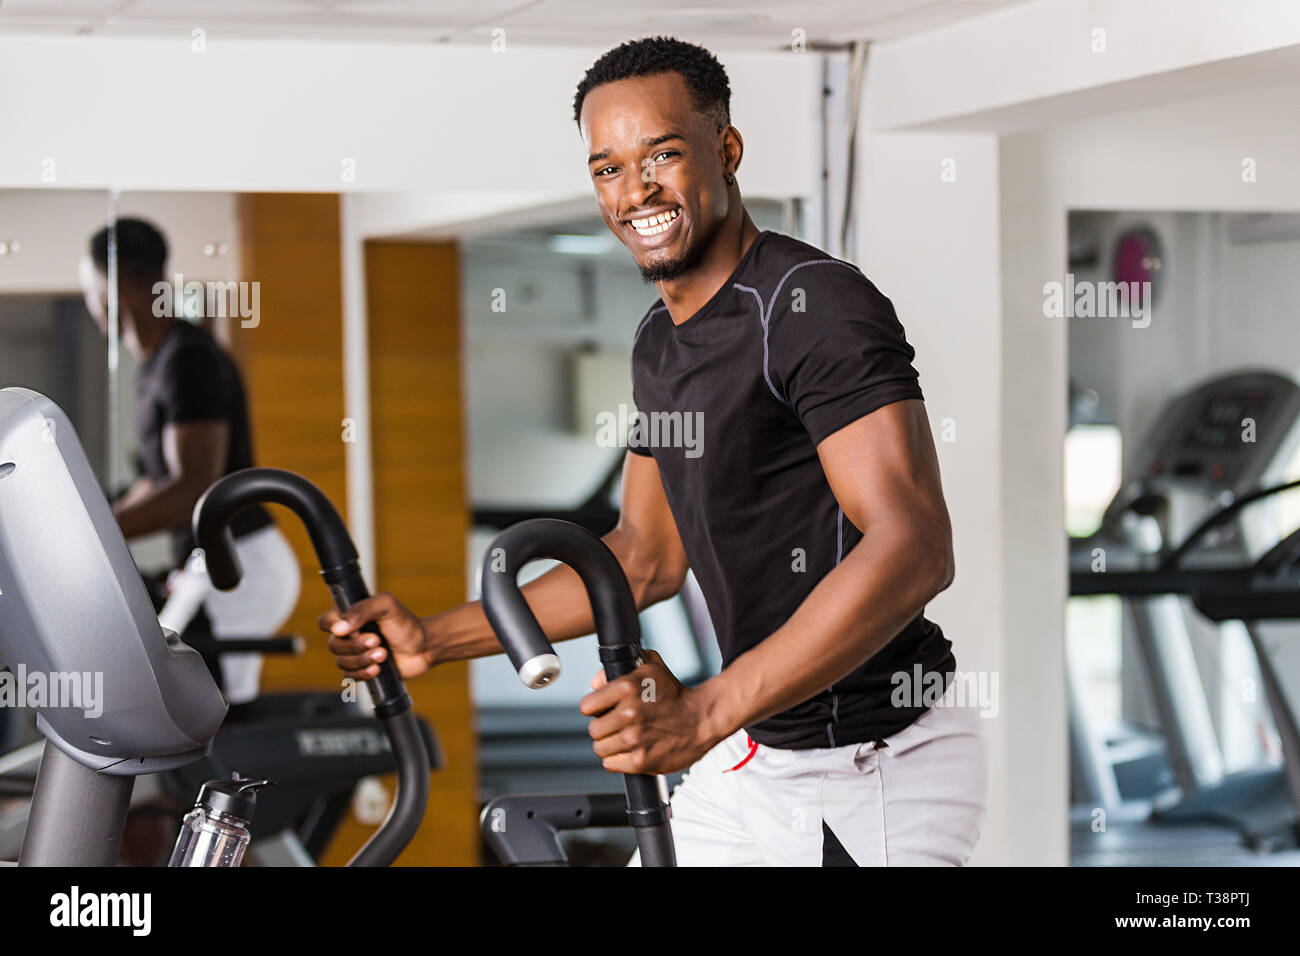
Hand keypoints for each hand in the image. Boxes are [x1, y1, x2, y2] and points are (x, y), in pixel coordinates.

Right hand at [318, 591, 432, 680]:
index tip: (355, 629)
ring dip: (363, 659)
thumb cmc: (406, 624)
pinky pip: (349, 676)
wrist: (424, 648)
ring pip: (341, 662)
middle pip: (333, 645)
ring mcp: (355, 654)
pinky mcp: (362, 670)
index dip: (334, 627)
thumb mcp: (387, 606)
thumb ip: (363, 609)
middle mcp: (350, 635)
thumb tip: (338, 628)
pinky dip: (363, 673)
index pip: (326, 622)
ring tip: (383, 654)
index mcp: (351, 617)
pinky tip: (378, 669)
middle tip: (378, 641)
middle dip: (356, 646)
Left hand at [580, 649, 724, 774]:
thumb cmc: (675, 693)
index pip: (586, 706)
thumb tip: (595, 683)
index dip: (595, 708)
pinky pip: (611, 764)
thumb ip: (618, 670)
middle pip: (593, 730)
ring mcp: (634, 739)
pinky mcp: (641, 761)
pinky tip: (633, 750)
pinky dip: (619, 760)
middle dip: (605, 728)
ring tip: (628, 738)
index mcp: (626, 688)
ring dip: (611, 745)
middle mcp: (628, 713)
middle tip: (620, 725)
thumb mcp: (650, 668)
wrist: (703, 718)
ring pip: (600, 748)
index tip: (606, 710)